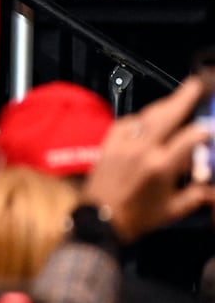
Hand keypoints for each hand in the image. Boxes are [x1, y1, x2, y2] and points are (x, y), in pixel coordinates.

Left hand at [81, 76, 214, 242]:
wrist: (100, 219)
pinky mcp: (109, 143)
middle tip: (195, 84)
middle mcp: (142, 150)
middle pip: (166, 115)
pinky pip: (127, 122)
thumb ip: (196, 196)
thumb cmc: (136, 217)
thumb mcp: (173, 210)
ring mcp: (123, 144)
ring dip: (163, 104)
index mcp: (161, 166)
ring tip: (177, 96)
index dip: (203, 130)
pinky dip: (140, 118)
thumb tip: (211, 190)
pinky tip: (149, 118)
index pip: (189, 138)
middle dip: (183, 97)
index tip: (209, 129)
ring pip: (146, 115)